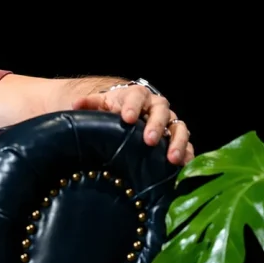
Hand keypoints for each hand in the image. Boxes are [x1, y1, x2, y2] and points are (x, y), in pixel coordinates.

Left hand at [72, 86, 193, 164]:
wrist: (125, 116)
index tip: (126, 118)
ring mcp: (169, 122)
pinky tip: (184, 166)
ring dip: (177, 142)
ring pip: (179, 128)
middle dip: (156, 125)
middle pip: (161, 111)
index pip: (136, 96)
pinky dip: (188, 153)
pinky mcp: (177, 137)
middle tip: (149, 141)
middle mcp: (156, 106)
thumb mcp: (100, 105)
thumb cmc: (111, 110)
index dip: (133, 106)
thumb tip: (75, 105)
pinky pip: (187, 144)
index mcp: (136, 95)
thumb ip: (89, 104)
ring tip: (171, 158)